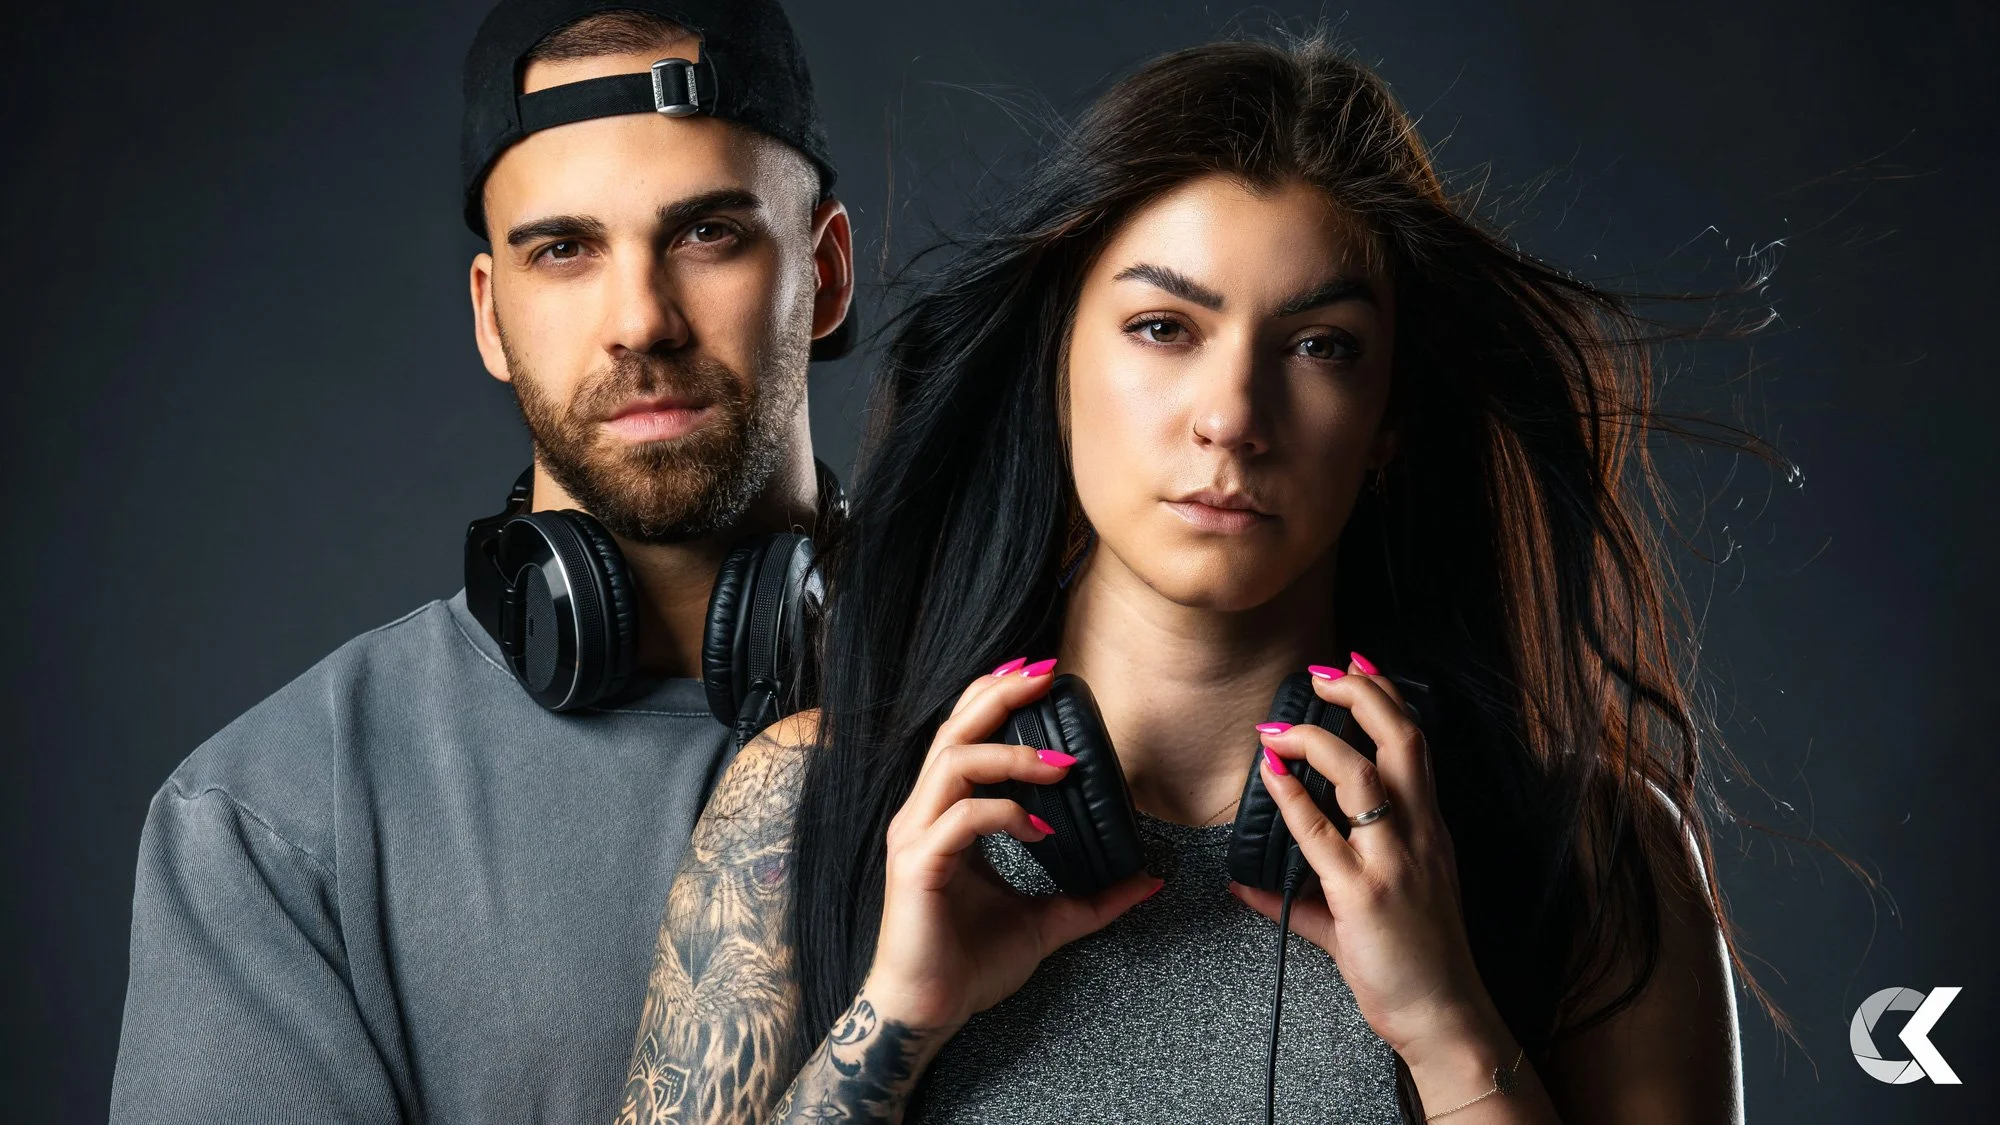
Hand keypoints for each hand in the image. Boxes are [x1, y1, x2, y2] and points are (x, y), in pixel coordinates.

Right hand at [861, 658, 1161, 1036]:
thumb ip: (1092, 899)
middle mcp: (924, 816)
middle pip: (954, 730)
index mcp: (945, 816)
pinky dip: (1004, 813)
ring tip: (1060, 764)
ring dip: (1012, 755)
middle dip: (1000, 696)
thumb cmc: (968, 965)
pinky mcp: (917, 867)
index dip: (996, 699)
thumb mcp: (1046, 923)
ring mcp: (916, 837)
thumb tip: (1148, 881)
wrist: (927, 1013)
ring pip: (954, 763)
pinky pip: (961, 819)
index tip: (1040, 676)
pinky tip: (1038, 830)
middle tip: (1046, 676)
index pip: (965, 737)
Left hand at [1229, 655, 1510, 1068]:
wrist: (1444, 1017)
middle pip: (1401, 740)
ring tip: (1279, 730)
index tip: (1356, 663)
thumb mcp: (1362, 915)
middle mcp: (1418, 836)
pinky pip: (1323, 835)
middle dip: (1361, 694)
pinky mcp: (1365, 895)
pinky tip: (1271, 775)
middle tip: (1321, 673)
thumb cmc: (1416, 964)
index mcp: (1428, 830)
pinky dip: (1293, 798)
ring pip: (1363, 776)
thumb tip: (1246, 883)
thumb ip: (1301, 895)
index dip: (1387, 695)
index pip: (1414, 743)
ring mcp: (1394, 862)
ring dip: (1316, 741)